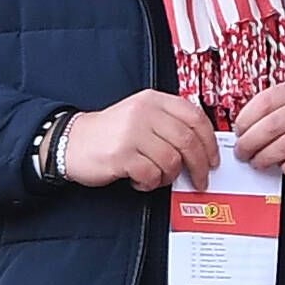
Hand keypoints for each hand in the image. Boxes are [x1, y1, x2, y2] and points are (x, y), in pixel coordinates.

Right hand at [64, 91, 217, 190]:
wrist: (72, 141)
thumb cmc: (111, 133)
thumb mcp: (141, 116)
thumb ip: (169, 123)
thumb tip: (203, 146)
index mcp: (154, 100)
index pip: (195, 117)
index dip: (210, 141)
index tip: (213, 159)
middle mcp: (144, 113)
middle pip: (188, 141)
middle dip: (199, 166)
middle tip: (200, 180)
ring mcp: (132, 133)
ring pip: (172, 161)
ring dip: (169, 177)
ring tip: (158, 177)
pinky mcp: (121, 155)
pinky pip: (151, 175)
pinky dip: (150, 183)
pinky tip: (140, 180)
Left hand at [232, 78, 284, 175]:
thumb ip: (277, 106)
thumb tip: (244, 126)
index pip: (264, 102)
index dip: (245, 120)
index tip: (238, 132)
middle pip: (271, 127)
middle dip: (250, 143)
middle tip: (242, 152)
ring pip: (284, 146)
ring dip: (264, 158)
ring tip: (258, 162)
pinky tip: (283, 166)